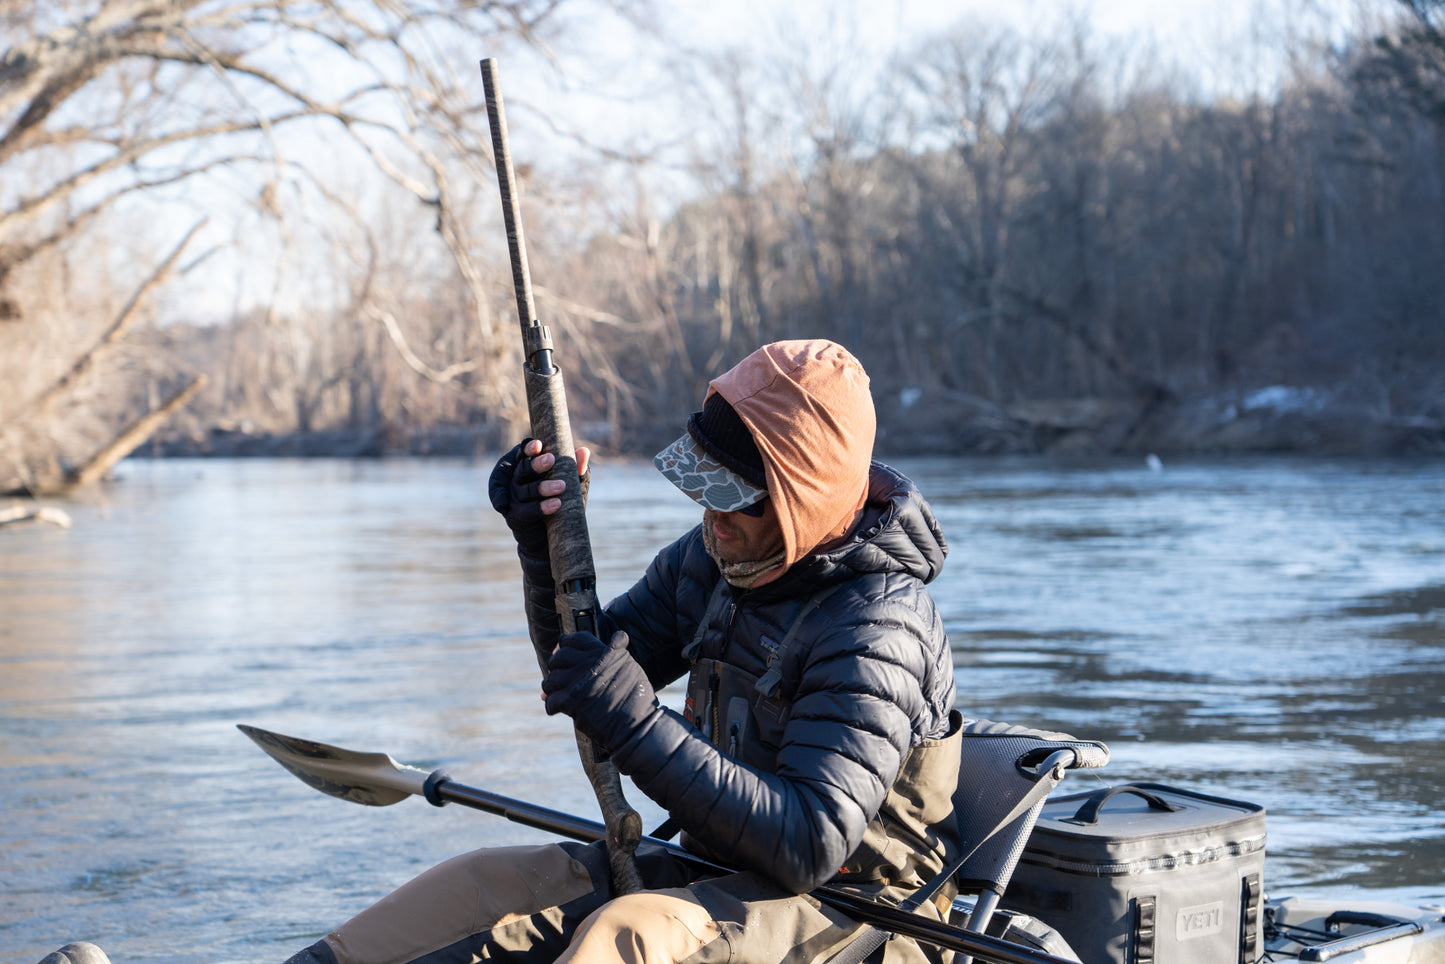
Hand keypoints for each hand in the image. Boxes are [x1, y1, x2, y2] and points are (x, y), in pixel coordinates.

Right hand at [488, 439, 591, 556]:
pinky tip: (556, 504)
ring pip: (526, 489)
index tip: (539, 445)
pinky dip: (540, 507)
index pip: (524, 453)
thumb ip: (574, 468)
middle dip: (536, 464)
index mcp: (527, 466)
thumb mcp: (571, 484)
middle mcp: (517, 479)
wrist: (549, 535)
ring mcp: (515, 497)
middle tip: (551, 460)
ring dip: (543, 487)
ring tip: (562, 486)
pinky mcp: (516, 515)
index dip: (529, 448)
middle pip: (523, 469)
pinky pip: (527, 510)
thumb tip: (584, 451)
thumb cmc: (561, 502)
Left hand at [542, 630, 656, 751]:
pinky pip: (551, 700)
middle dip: (556, 666)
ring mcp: (578, 683)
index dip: (565, 644)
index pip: (575, 639)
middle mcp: (588, 664)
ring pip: (551, 679)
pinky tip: (558, 708)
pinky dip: (552, 705)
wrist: (635, 723)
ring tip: (556, 692)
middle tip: (559, 675)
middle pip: (558, 658)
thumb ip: (618, 649)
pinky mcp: (571, 702)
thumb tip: (619, 635)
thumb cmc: (635, 695)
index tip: (562, 650)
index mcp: (602, 653)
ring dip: (551, 687)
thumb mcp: (630, 663)